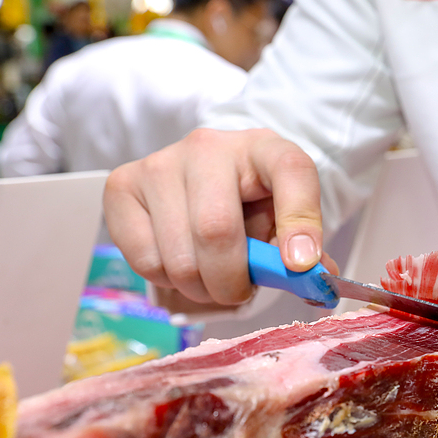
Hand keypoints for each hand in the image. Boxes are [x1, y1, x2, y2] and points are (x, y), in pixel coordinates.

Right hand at [104, 128, 324, 304]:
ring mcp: (159, 163)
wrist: (208, 177)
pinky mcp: (121, 186)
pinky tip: (181, 262)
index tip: (301, 264)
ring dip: (201, 288)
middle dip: (232, 282)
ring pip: (178, 257)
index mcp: (266, 147)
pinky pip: (146, 260)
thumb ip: (307, 249)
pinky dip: (168, 280)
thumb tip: (315, 280)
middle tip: (240, 291)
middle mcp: (208, 146)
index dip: (299, 222)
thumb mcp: (286, 217)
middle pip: (216, 231)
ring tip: (212, 276)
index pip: (291, 172)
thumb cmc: (252, 201)